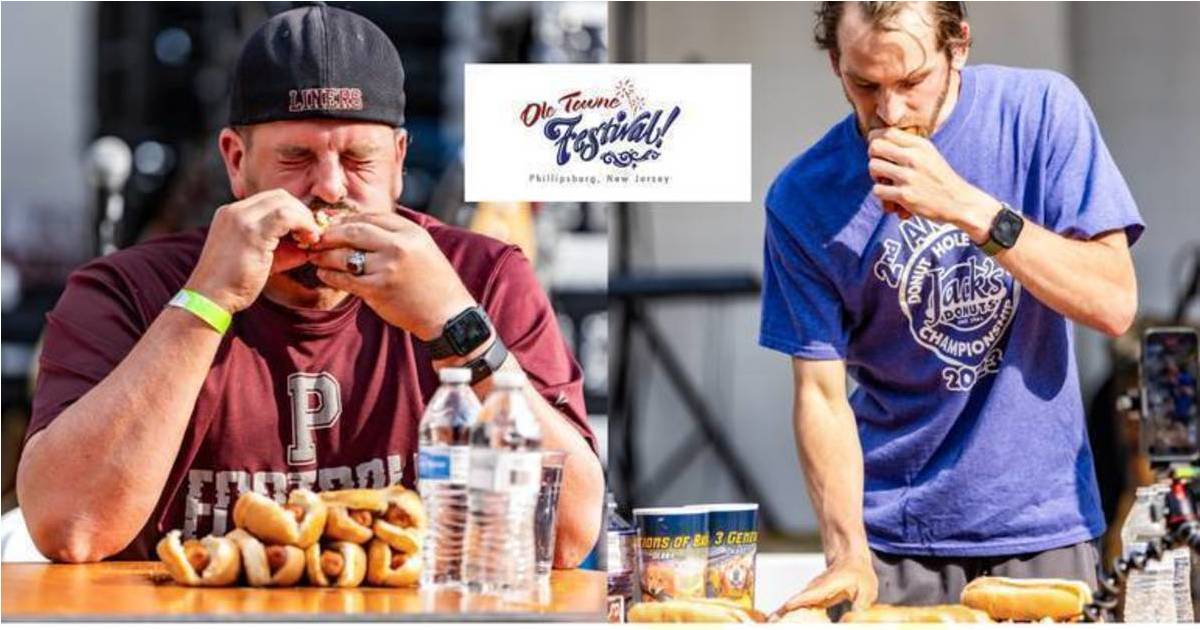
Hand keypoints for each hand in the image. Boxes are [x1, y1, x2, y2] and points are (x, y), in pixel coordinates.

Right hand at [186, 189, 320, 312]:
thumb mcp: (254, 255)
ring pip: (284, 202)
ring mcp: (241, 218)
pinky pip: (286, 216)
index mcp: (231, 213)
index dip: (292, 211)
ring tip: (311, 238)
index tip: (304, 229)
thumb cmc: (233, 283)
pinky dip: (304, 225)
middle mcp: (234, 211)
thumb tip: (309, 238)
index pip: (269, 199)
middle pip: (279, 196)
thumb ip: (276, 243)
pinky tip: (309, 240)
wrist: (209, 298)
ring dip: (304, 218)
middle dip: (301, 211)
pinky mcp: (251, 232)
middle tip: (312, 233)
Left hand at [307, 213, 477, 339]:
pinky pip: (344, 278)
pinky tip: (324, 274)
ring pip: (344, 255)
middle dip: (330, 234)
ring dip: (324, 255)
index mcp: (411, 232)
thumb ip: (395, 236)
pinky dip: (329, 275)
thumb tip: (358, 228)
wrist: (447, 314)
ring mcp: (387, 267)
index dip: (347, 220)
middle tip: (317, 239)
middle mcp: (399, 245)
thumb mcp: (422, 249)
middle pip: (353, 231)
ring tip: (315, 257)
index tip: (334, 226)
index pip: (370, 217)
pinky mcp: (378, 289)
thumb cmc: (433, 282)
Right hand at [769, 553, 877, 619]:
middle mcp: (813, 590)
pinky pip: (797, 606)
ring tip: (771, 624)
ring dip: (781, 615)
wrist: (850, 558)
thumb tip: (851, 620)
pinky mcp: (811, 597)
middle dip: (780, 614)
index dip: (792, 607)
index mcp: (824, 588)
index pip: (804, 598)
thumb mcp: (866, 590)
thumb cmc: (858, 572)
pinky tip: (781, 622)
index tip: (779, 615)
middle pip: (792, 603)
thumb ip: (860, 606)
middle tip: (770, 624)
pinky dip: (788, 614)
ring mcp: (811, 592)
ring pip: (792, 605)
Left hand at [867, 127, 998, 240]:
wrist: (958, 202)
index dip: (876, 141)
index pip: (886, 132)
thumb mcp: (929, 154)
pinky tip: (892, 196)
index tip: (881, 151)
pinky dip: (882, 194)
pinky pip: (877, 190)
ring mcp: (908, 176)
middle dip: (873, 157)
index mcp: (920, 144)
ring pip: (873, 167)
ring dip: (876, 176)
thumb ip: (908, 146)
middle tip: (882, 167)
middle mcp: (914, 157)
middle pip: (875, 146)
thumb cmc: (940, 178)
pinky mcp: (905, 195)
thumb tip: (877, 140)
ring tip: (887, 182)